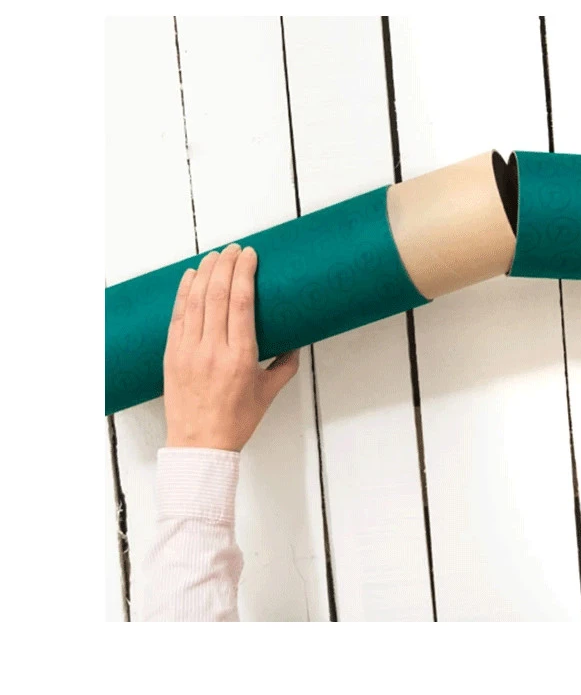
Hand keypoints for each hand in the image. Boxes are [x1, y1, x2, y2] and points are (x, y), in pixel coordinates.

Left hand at [164, 243, 299, 450]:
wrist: (200, 444)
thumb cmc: (236, 421)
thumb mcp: (269, 392)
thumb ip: (285, 364)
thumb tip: (294, 343)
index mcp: (239, 356)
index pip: (241, 302)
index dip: (244, 273)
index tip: (250, 256)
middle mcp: (212, 349)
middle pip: (218, 294)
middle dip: (226, 265)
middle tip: (235, 249)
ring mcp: (188, 350)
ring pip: (195, 300)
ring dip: (205, 273)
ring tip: (215, 254)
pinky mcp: (172, 354)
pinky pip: (177, 316)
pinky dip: (183, 292)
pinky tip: (190, 276)